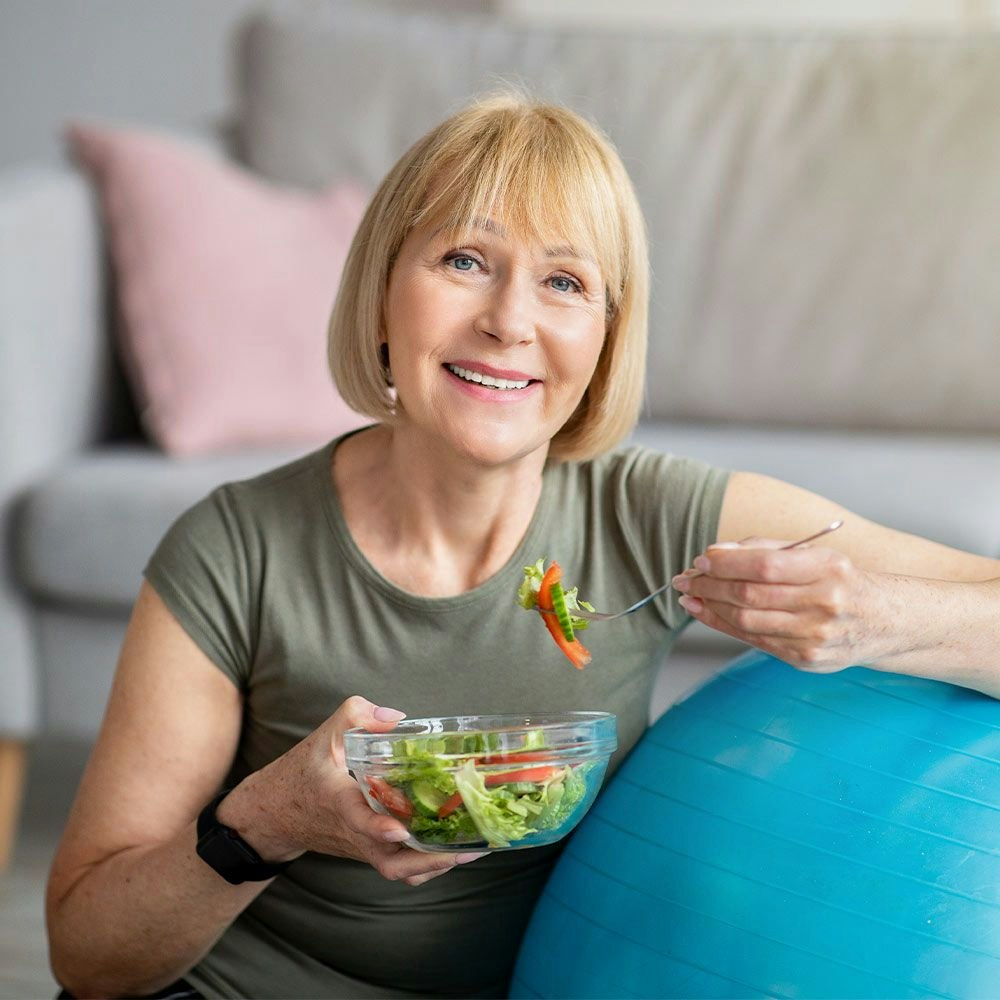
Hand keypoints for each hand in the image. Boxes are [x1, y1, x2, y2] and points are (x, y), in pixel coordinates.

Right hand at [218, 696, 486, 885]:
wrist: (275, 813)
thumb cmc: (303, 772)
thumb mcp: (323, 735)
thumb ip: (356, 715)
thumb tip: (397, 718)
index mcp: (338, 801)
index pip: (357, 820)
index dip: (377, 828)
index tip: (399, 829)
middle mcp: (352, 832)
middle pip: (388, 862)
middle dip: (427, 861)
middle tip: (463, 849)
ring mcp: (361, 847)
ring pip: (397, 870)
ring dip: (433, 866)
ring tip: (470, 850)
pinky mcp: (367, 852)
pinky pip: (397, 867)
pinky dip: (424, 866)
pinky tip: (451, 851)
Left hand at [671, 537, 889, 671]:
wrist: (884, 622)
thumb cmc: (840, 581)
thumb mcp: (815, 554)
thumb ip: (766, 549)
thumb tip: (715, 553)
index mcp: (828, 569)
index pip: (766, 565)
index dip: (727, 563)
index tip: (702, 560)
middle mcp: (824, 604)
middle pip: (751, 595)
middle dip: (709, 586)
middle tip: (686, 578)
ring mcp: (815, 636)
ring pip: (747, 621)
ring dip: (710, 607)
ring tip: (691, 595)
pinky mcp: (805, 659)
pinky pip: (754, 640)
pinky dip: (724, 625)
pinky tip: (707, 613)